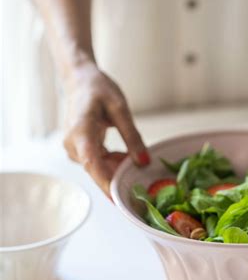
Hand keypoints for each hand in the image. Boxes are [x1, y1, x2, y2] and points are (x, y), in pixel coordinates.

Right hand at [63, 61, 148, 195]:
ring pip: (99, 169)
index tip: (120, 198)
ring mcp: (75, 149)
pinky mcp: (80, 150)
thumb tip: (143, 162)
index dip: (106, 183)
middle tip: (143, 178)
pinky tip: (126, 156)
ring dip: (118, 168)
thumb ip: (132, 136)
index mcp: (80, 131)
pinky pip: (98, 163)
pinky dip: (113, 163)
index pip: (92, 163)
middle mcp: (73, 144)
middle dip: (119, 177)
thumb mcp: (120, 108)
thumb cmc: (99, 89)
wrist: (80, 81)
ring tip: (136, 159)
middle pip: (97, 170)